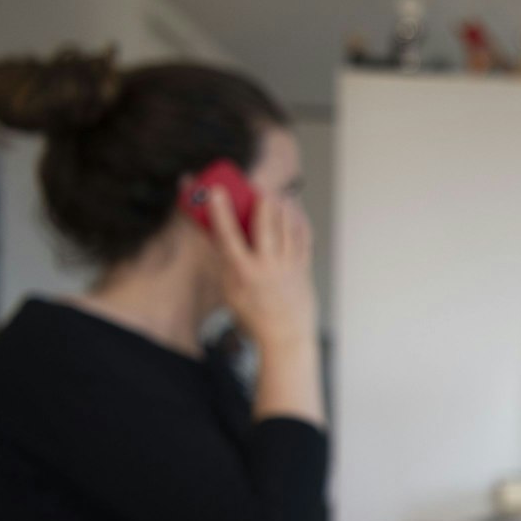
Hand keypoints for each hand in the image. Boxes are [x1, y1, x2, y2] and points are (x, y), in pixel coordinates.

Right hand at [207, 187, 316, 350]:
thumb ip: (225, 257)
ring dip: (282, 205)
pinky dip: (298, 219)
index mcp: (242, 273)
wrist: (285, 334)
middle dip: (261, 200)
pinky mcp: (304, 266)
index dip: (221, 211)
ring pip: (287, 226)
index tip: (217, 191)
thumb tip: (215, 227)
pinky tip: (293, 209)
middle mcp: (267, 267)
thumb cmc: (252, 312)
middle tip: (256, 185)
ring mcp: (289, 266)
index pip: (228, 236)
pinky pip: (303, 236)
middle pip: (266, 224)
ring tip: (275, 193)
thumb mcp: (229, 287)